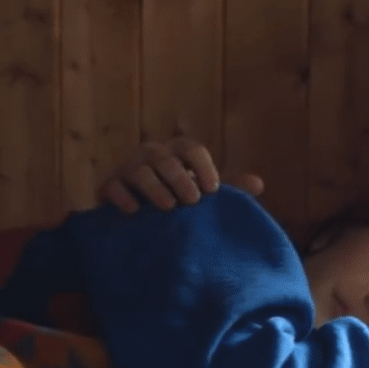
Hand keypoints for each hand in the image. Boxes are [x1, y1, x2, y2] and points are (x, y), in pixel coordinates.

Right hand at [100, 138, 264, 213]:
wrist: (141, 219)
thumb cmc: (179, 201)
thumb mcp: (205, 195)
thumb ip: (231, 190)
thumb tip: (259, 184)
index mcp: (177, 152)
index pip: (191, 148)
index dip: (203, 166)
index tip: (214, 190)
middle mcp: (152, 154)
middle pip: (165, 158)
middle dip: (180, 178)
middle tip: (193, 201)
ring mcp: (128, 168)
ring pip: (139, 170)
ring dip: (154, 187)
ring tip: (168, 207)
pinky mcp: (109, 185)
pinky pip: (112, 186)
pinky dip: (123, 197)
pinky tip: (134, 211)